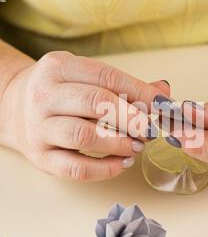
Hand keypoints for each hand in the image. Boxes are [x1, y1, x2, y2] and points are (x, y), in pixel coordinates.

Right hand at [0, 50, 168, 180]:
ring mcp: (39, 127)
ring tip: (138, 146)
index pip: (106, 77)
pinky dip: (105, 169)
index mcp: (58, 67)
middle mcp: (45, 95)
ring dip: (120, 142)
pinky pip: (75, 168)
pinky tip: (123, 163)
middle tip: (150, 128)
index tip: (163, 104)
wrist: (14, 108)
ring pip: (84, 135)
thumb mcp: (84, 76)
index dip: (140, 91)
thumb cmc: (59, 92)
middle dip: (132, 118)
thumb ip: (123, 85)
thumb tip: (163, 92)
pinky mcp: (40, 157)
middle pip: (95, 103)